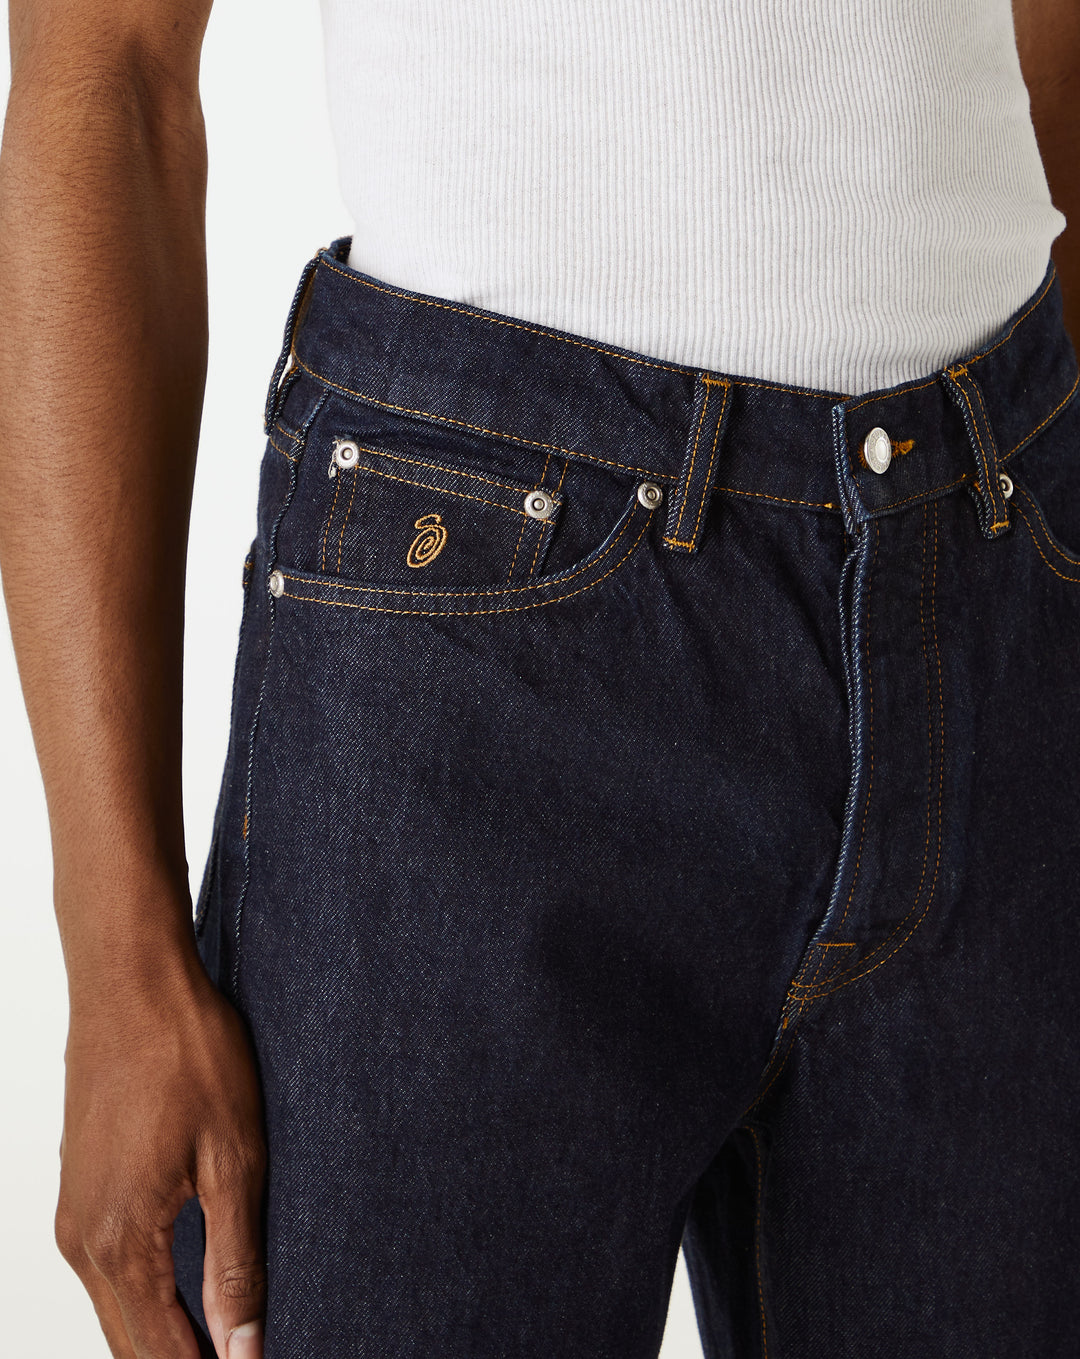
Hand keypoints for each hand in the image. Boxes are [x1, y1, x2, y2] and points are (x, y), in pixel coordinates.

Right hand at [54, 949, 266, 1358]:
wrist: (131, 982)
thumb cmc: (188, 1054)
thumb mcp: (234, 1157)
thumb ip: (236, 1260)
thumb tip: (244, 1350)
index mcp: (123, 1241)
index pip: (164, 1356)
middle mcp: (84, 1240)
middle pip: (133, 1346)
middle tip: (244, 1358)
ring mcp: (74, 1213)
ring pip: (119, 1311)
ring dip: (167, 1335)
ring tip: (226, 1340)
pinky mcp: (80, 1188)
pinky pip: (110, 1270)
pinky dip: (148, 1295)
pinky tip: (192, 1289)